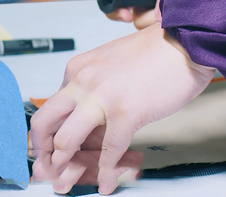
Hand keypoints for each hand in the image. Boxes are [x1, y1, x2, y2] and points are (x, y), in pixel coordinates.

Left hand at [30, 24, 214, 193]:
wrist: (184, 42)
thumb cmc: (155, 54)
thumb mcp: (108, 65)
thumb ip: (92, 90)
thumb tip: (86, 124)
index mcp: (77, 70)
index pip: (50, 108)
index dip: (46, 135)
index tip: (46, 152)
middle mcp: (81, 82)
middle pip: (44, 123)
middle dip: (42, 152)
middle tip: (46, 170)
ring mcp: (101, 98)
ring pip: (66, 141)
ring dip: (64, 166)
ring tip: (67, 182)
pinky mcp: (126, 112)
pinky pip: (108, 151)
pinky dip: (105, 173)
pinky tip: (105, 184)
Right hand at [108, 0, 211, 29]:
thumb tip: (160, 14)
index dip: (117, 4)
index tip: (127, 15)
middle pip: (132, 7)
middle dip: (144, 16)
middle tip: (163, 17)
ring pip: (148, 14)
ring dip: (161, 18)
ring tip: (180, 12)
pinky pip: (163, 14)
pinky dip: (171, 18)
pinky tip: (184, 13)